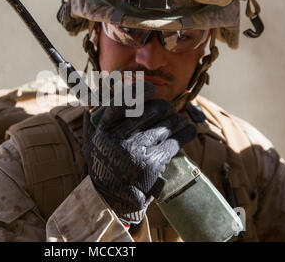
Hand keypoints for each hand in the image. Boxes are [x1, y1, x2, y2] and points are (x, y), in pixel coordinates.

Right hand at [83, 82, 195, 223]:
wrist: (113, 196)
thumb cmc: (106, 164)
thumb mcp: (95, 141)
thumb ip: (98, 120)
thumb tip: (102, 91)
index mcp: (104, 130)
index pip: (120, 104)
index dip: (137, 92)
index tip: (152, 87)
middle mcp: (118, 139)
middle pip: (148, 112)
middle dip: (163, 107)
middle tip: (169, 108)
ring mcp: (135, 152)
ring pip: (164, 126)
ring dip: (175, 121)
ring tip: (179, 120)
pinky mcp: (151, 164)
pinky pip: (173, 143)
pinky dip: (184, 135)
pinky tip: (189, 131)